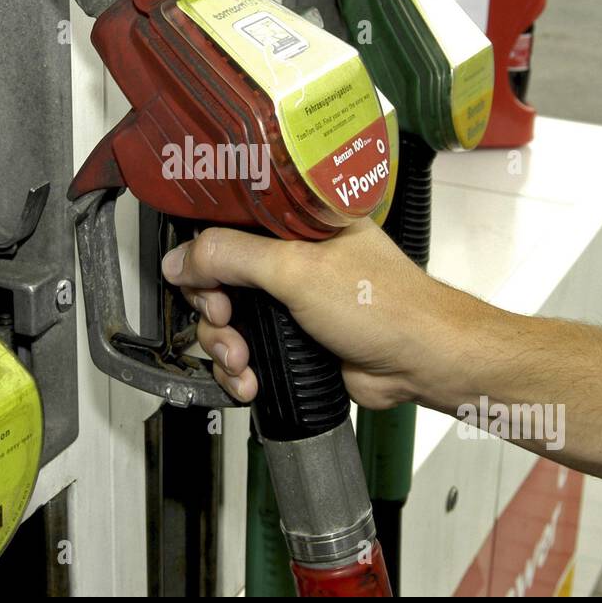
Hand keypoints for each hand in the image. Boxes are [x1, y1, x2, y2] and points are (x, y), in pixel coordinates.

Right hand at [161, 218, 478, 408]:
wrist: (421, 362)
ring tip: (242, 362)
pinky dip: (240, 370)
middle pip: (218, 278)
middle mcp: (291, 256)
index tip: (198, 279)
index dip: (203, 252)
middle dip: (214, 310)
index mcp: (295, 221)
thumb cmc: (385, 305)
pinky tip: (250, 381)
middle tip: (227, 322)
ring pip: (228, 320)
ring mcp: (291, 299)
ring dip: (225, 346)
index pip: (226, 223)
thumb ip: (232, 257)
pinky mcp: (293, 338)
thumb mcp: (297, 269)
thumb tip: (180, 257)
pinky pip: (246, 350)